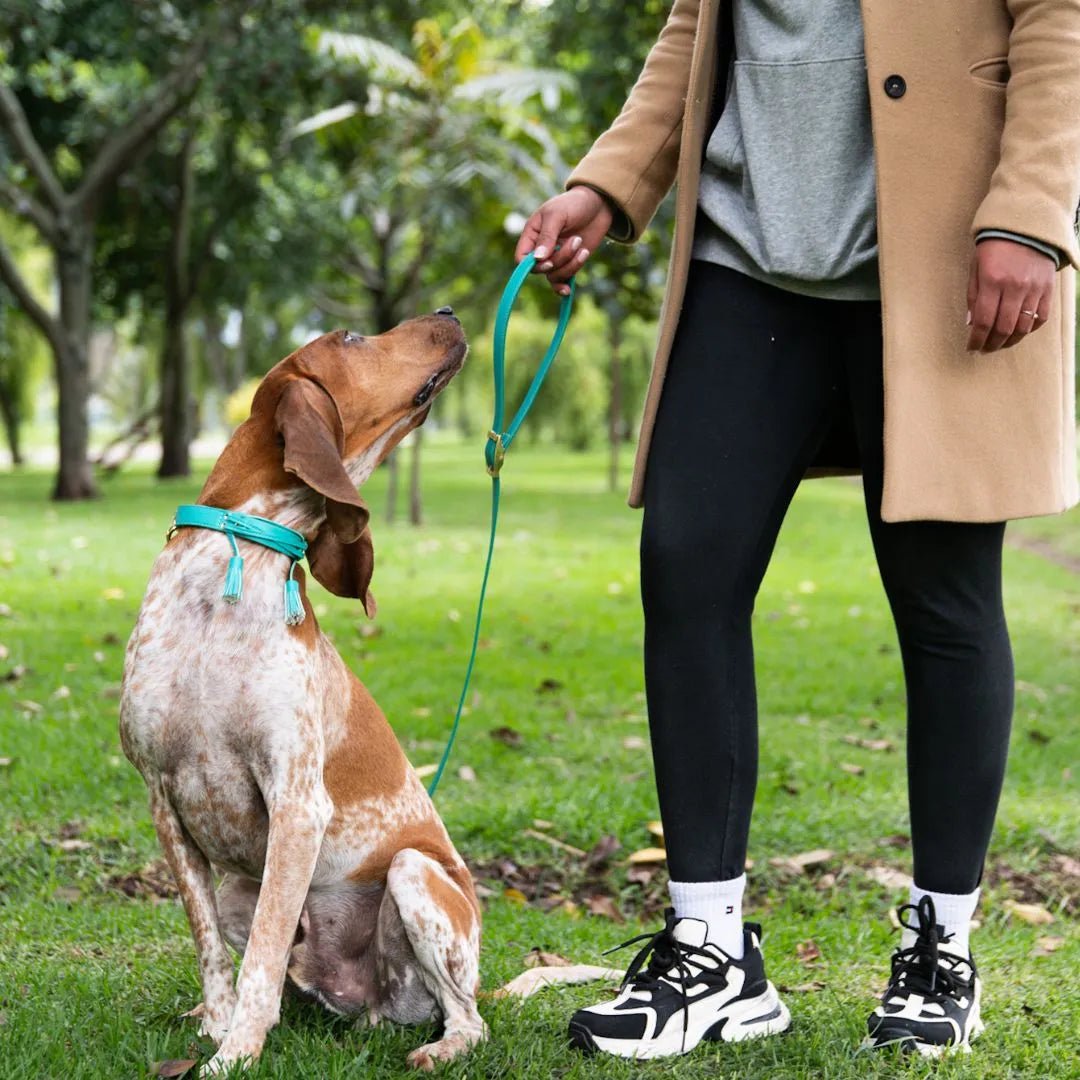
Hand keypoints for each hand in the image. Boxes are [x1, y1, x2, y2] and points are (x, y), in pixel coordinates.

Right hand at [515, 187, 613, 295]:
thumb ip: (547, 236)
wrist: (598, 203)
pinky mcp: (569, 263)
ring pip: (554, 276)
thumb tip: (538, 259)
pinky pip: (564, 279)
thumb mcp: (557, 215)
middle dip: (560, 260)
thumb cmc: (574, 204)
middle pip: (541, 268)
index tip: (549, 262)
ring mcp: (556, 257)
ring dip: (570, 266)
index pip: (521, 258)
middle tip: (576, 240)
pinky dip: (568, 281)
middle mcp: (541, 248)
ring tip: (583, 247)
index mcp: (532, 234)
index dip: (531, 265)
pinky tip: (569, 288)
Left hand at [966, 238, 1054, 352]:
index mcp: (992, 281)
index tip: (971, 347)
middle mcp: (1015, 286)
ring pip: (1023, 327)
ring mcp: (1034, 288)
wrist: (1025, 227)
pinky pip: (1041, 317)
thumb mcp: (975, 268)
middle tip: (984, 349)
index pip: (983, 321)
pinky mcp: (1048, 288)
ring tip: (1000, 344)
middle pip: (1003, 328)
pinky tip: (1018, 332)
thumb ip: (973, 296)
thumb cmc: (993, 248)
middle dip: (992, 344)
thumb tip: (971, 324)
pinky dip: (1029, 329)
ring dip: (1010, 341)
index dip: (976, 339)